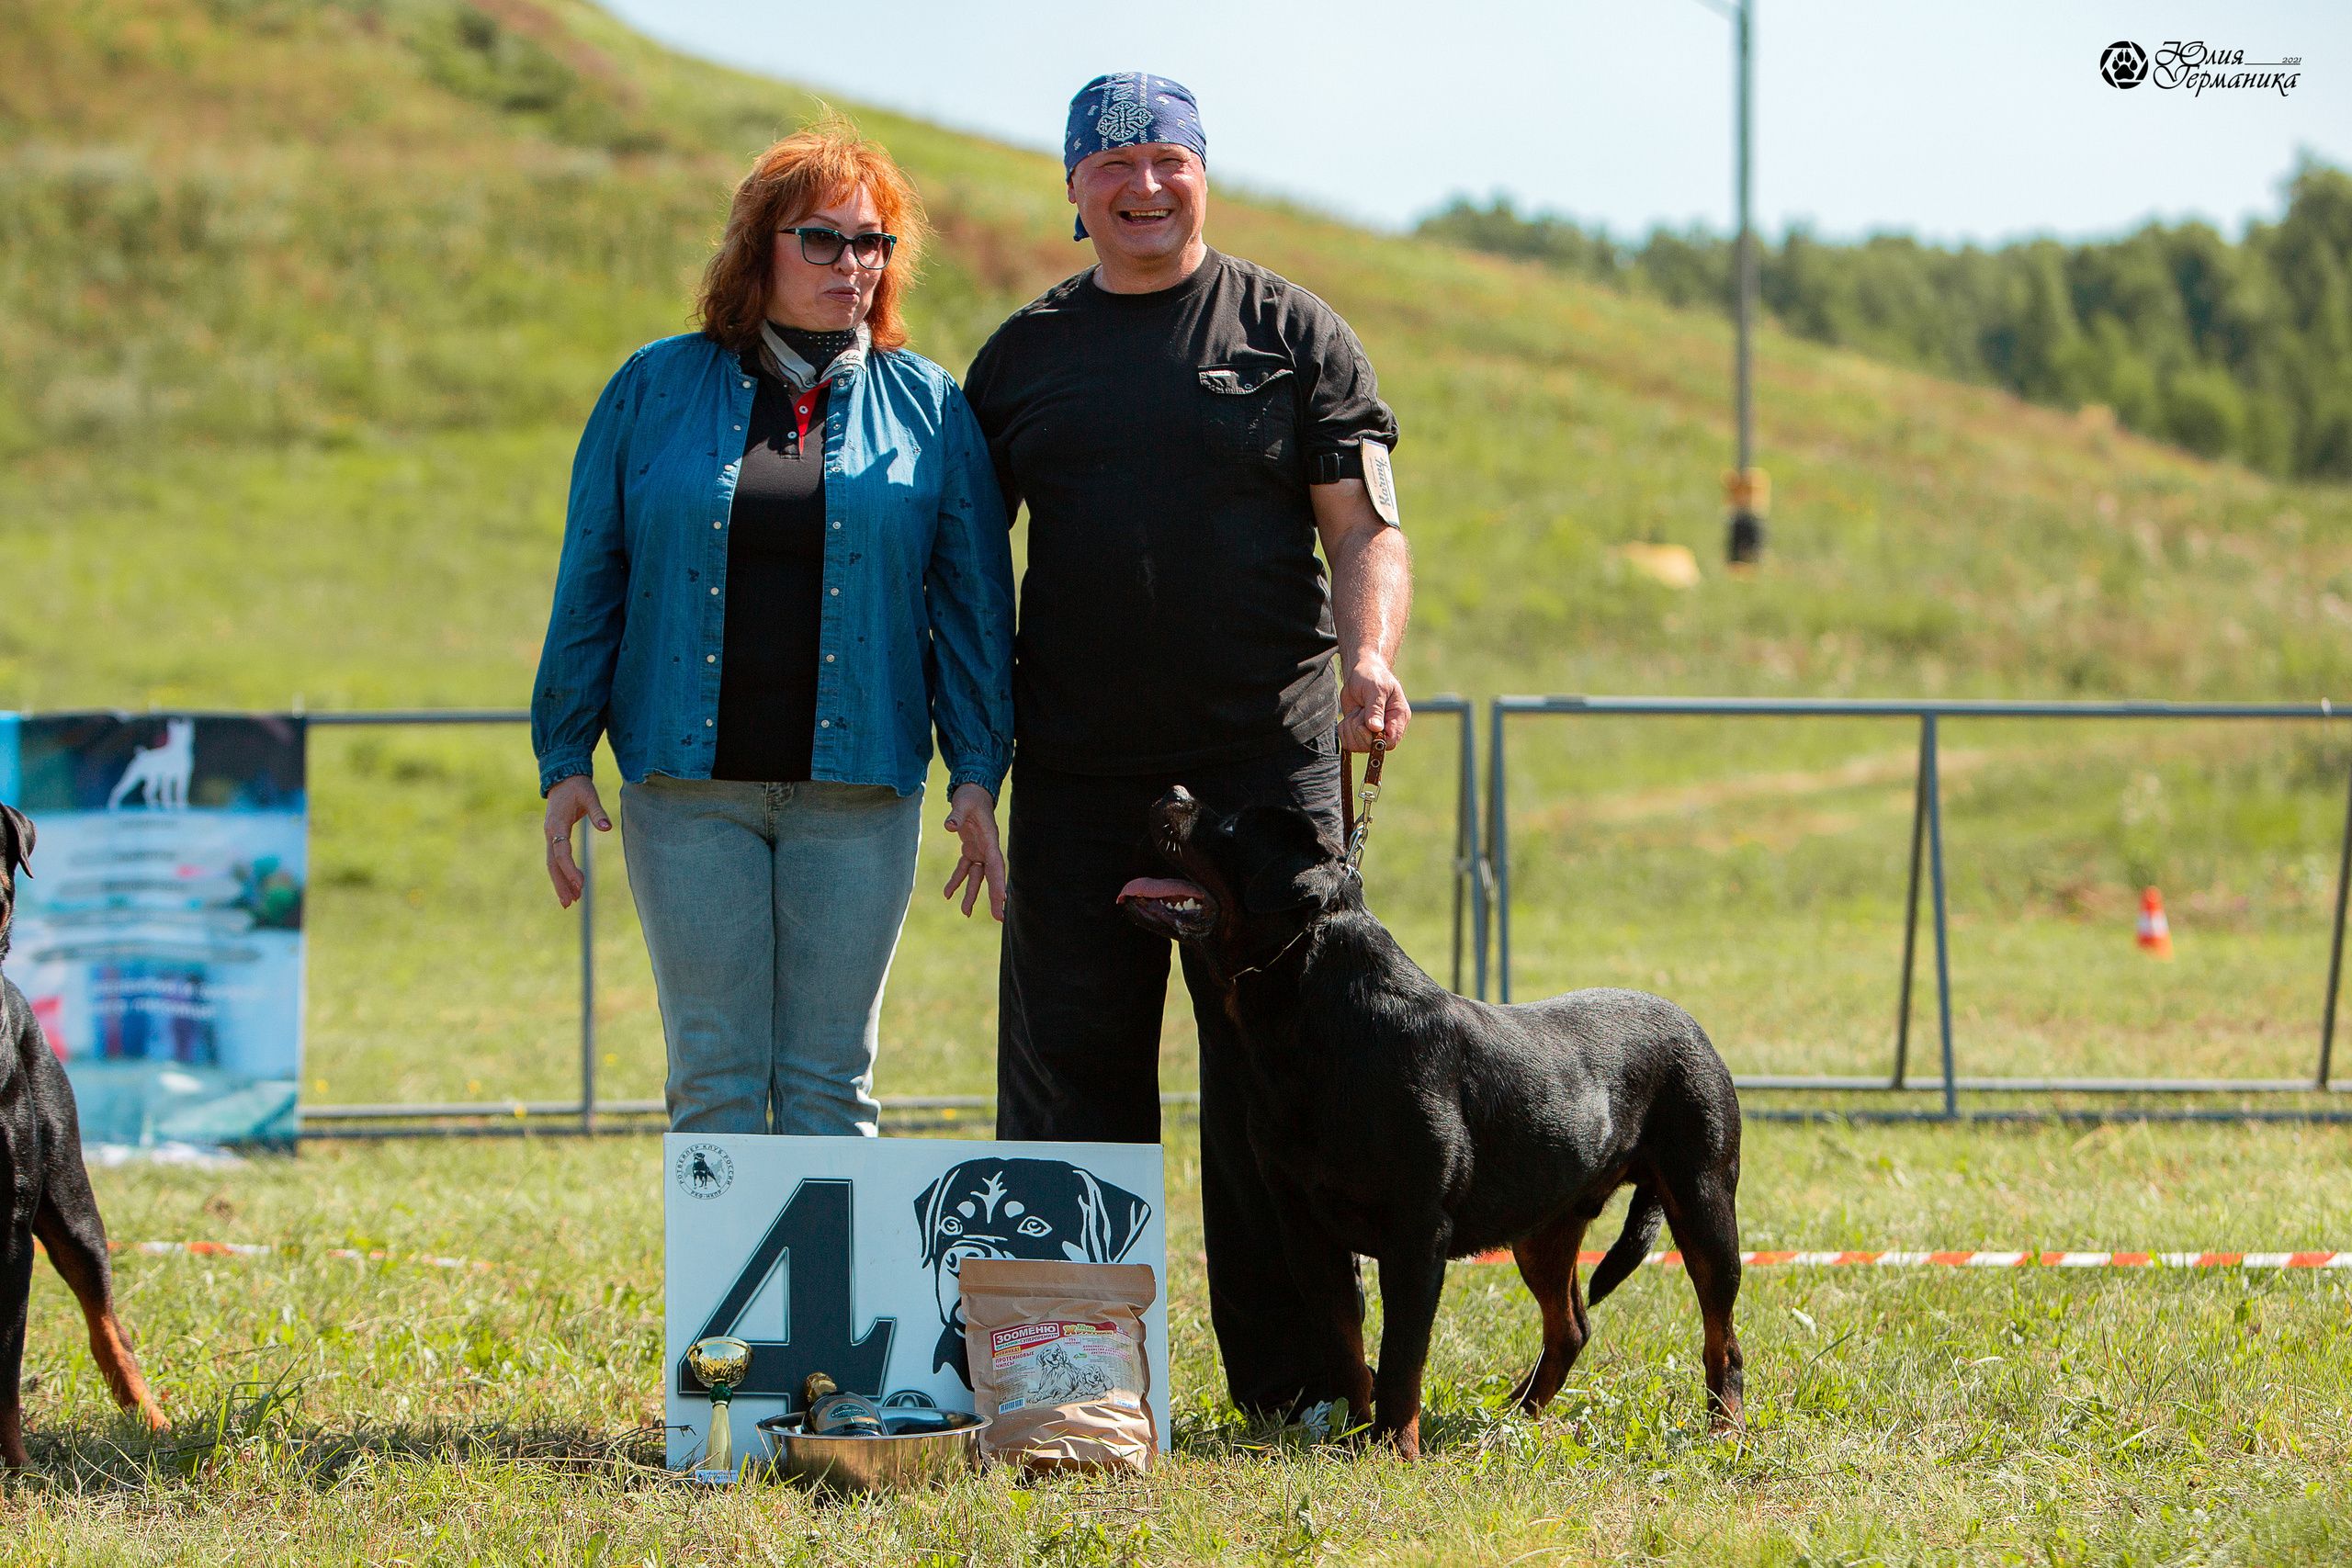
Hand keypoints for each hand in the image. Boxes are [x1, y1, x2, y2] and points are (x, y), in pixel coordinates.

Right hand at [543, 775, 610, 908]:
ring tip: (570, 902)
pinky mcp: (554, 837)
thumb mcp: (590, 796)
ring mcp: (550, 835)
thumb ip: (598, 812)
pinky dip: (562, 873)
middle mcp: (550, 832)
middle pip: (553, 863)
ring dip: (560, 882)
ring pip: (553, 863)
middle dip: (561, 883)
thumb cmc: (578, 787)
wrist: (563, 778)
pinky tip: (571, 886)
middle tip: (570, 903)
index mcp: (556, 824)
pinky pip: (556, 859)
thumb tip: (607, 828)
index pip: (562, 852)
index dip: (570, 869)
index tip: (581, 883)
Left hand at [942, 782, 1005, 920]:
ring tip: (964, 913)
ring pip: (978, 877)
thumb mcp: (963, 804)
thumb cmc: (970, 797)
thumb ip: (957, 815)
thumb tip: (949, 826)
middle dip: (994, 897)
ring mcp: (980, 850)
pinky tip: (947, 894)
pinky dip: (956, 881)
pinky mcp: (971, 850)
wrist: (972, 792)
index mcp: (990, 839)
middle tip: (998, 917)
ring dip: (972, 894)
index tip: (1002, 899)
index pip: (996, 864)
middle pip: (992, 876)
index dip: (999, 882)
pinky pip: (965, 869)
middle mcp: (988, 848)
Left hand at [1339, 655, 1410, 752]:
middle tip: (1361, 710)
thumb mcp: (1375, 689)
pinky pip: (1348, 743)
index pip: (1391, 741)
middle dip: (1359, 729)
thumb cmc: (1372, 676)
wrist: (1360, 672)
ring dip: (1351, 728)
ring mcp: (1372, 732)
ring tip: (1357, 711)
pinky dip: (1344, 730)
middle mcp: (1387, 728)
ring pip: (1358, 747)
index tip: (1366, 724)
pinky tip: (1350, 716)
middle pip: (1372, 746)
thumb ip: (1375, 709)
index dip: (1376, 739)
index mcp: (1399, 717)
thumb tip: (1375, 728)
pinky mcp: (1358, 732)